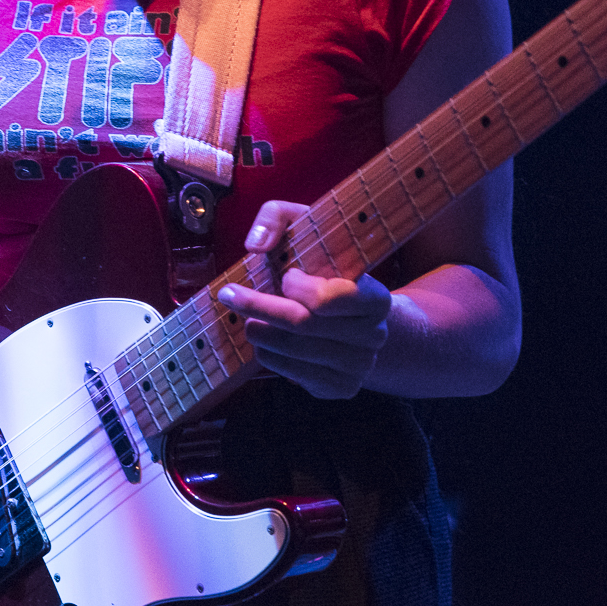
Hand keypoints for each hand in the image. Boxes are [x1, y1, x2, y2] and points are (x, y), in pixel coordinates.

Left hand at [217, 200, 392, 400]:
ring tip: (248, 320)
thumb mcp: (309, 228)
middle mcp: (375, 335)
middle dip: (259, 307)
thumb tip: (256, 244)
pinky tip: (265, 342)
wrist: (357, 320)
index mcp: (375, 297)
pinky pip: (295, 375)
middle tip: (231, 295)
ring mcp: (360, 365)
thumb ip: (279, 218)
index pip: (327, 298)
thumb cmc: (325, 268)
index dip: (296, 287)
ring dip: (260, 334)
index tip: (285, 275)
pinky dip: (270, 357)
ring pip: (295, 352)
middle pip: (304, 326)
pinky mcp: (342, 388)